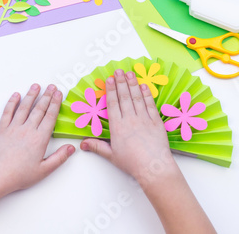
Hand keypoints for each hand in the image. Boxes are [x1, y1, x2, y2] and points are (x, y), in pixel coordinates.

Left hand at [0, 84, 74, 197]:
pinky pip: (7, 112)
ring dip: (31, 95)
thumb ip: (59, 158)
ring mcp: (13, 128)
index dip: (55, 103)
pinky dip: (12, 102)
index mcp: (39, 138)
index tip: (59, 94)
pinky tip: (16, 95)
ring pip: (24, 107)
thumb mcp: (44, 170)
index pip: (50, 116)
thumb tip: (72, 147)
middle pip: (39, 109)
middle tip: (52, 86)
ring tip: (36, 86)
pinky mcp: (2, 129)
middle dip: (47, 96)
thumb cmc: (19, 175)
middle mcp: (27, 130)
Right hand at [80, 70, 176, 185]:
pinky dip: (147, 94)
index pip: (113, 104)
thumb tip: (82, 143)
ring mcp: (144, 119)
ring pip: (137, 98)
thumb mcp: (111, 155)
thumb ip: (97, 146)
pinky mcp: (156, 122)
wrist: (153, 167)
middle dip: (121, 82)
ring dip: (133, 84)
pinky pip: (150, 104)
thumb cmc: (132, 163)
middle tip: (118, 71)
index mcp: (118, 127)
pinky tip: (144, 86)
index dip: (111, 90)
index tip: (109, 79)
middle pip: (124, 97)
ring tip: (130, 74)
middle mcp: (130, 120)